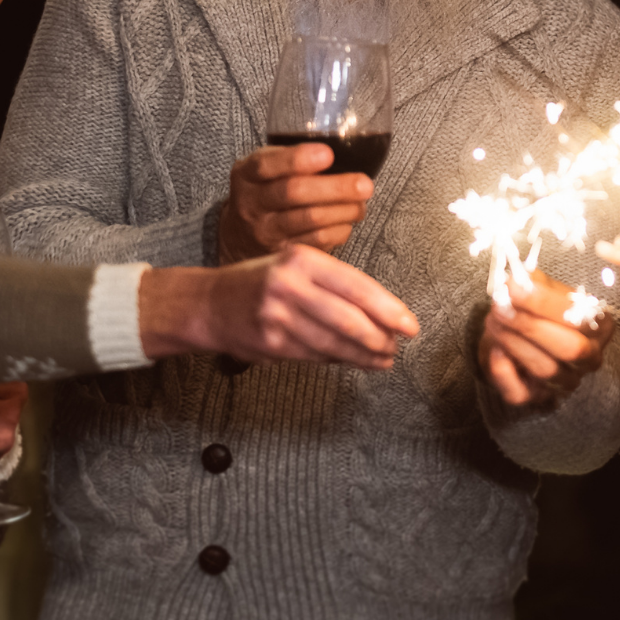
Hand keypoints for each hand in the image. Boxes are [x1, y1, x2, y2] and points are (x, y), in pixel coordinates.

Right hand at [140, 246, 419, 369]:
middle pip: (348, 318)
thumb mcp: (296, 264)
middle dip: (380, 337)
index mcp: (302, 259)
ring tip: (383, 358)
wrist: (210, 303)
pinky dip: (339, 359)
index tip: (409, 325)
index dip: (388, 309)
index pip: (356, 286)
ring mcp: (277, 316)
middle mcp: (289, 285)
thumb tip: (383, 312)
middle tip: (397, 346)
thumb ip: (335, 283)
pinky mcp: (270, 343)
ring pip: (334, 342)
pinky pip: (315, 355)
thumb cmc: (261, 281)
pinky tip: (355, 360)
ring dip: (364, 354)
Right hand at [216, 144, 373, 262]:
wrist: (241, 236)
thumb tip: (344, 151)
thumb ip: (291, 158)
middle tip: (364, 184)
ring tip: (361, 203)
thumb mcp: (265, 169)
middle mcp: (251, 203)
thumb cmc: (264, 191)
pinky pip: (318, 241)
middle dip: (335, 187)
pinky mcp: (281, 252)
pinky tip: (347, 221)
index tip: (328, 154)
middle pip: (294, 192)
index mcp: (246, 175)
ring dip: (344, 210)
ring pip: (310, 219)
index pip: (267, 165)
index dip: (298, 159)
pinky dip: (339, 229)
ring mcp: (265, 231)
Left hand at [478, 269, 616, 409]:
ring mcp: (566, 381)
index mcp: (599, 326)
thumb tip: (515, 283)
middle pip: (571, 349)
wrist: (514, 330)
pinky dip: (504, 371)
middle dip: (531, 327)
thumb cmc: (535, 307)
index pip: (579, 318)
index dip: (544, 303)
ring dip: (514, 343)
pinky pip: (521, 392)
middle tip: (500, 308)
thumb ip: (532, 282)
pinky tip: (495, 349)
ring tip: (494, 321)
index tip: (513, 288)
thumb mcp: (540, 286)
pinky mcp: (538, 398)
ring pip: (546, 370)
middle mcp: (589, 358)